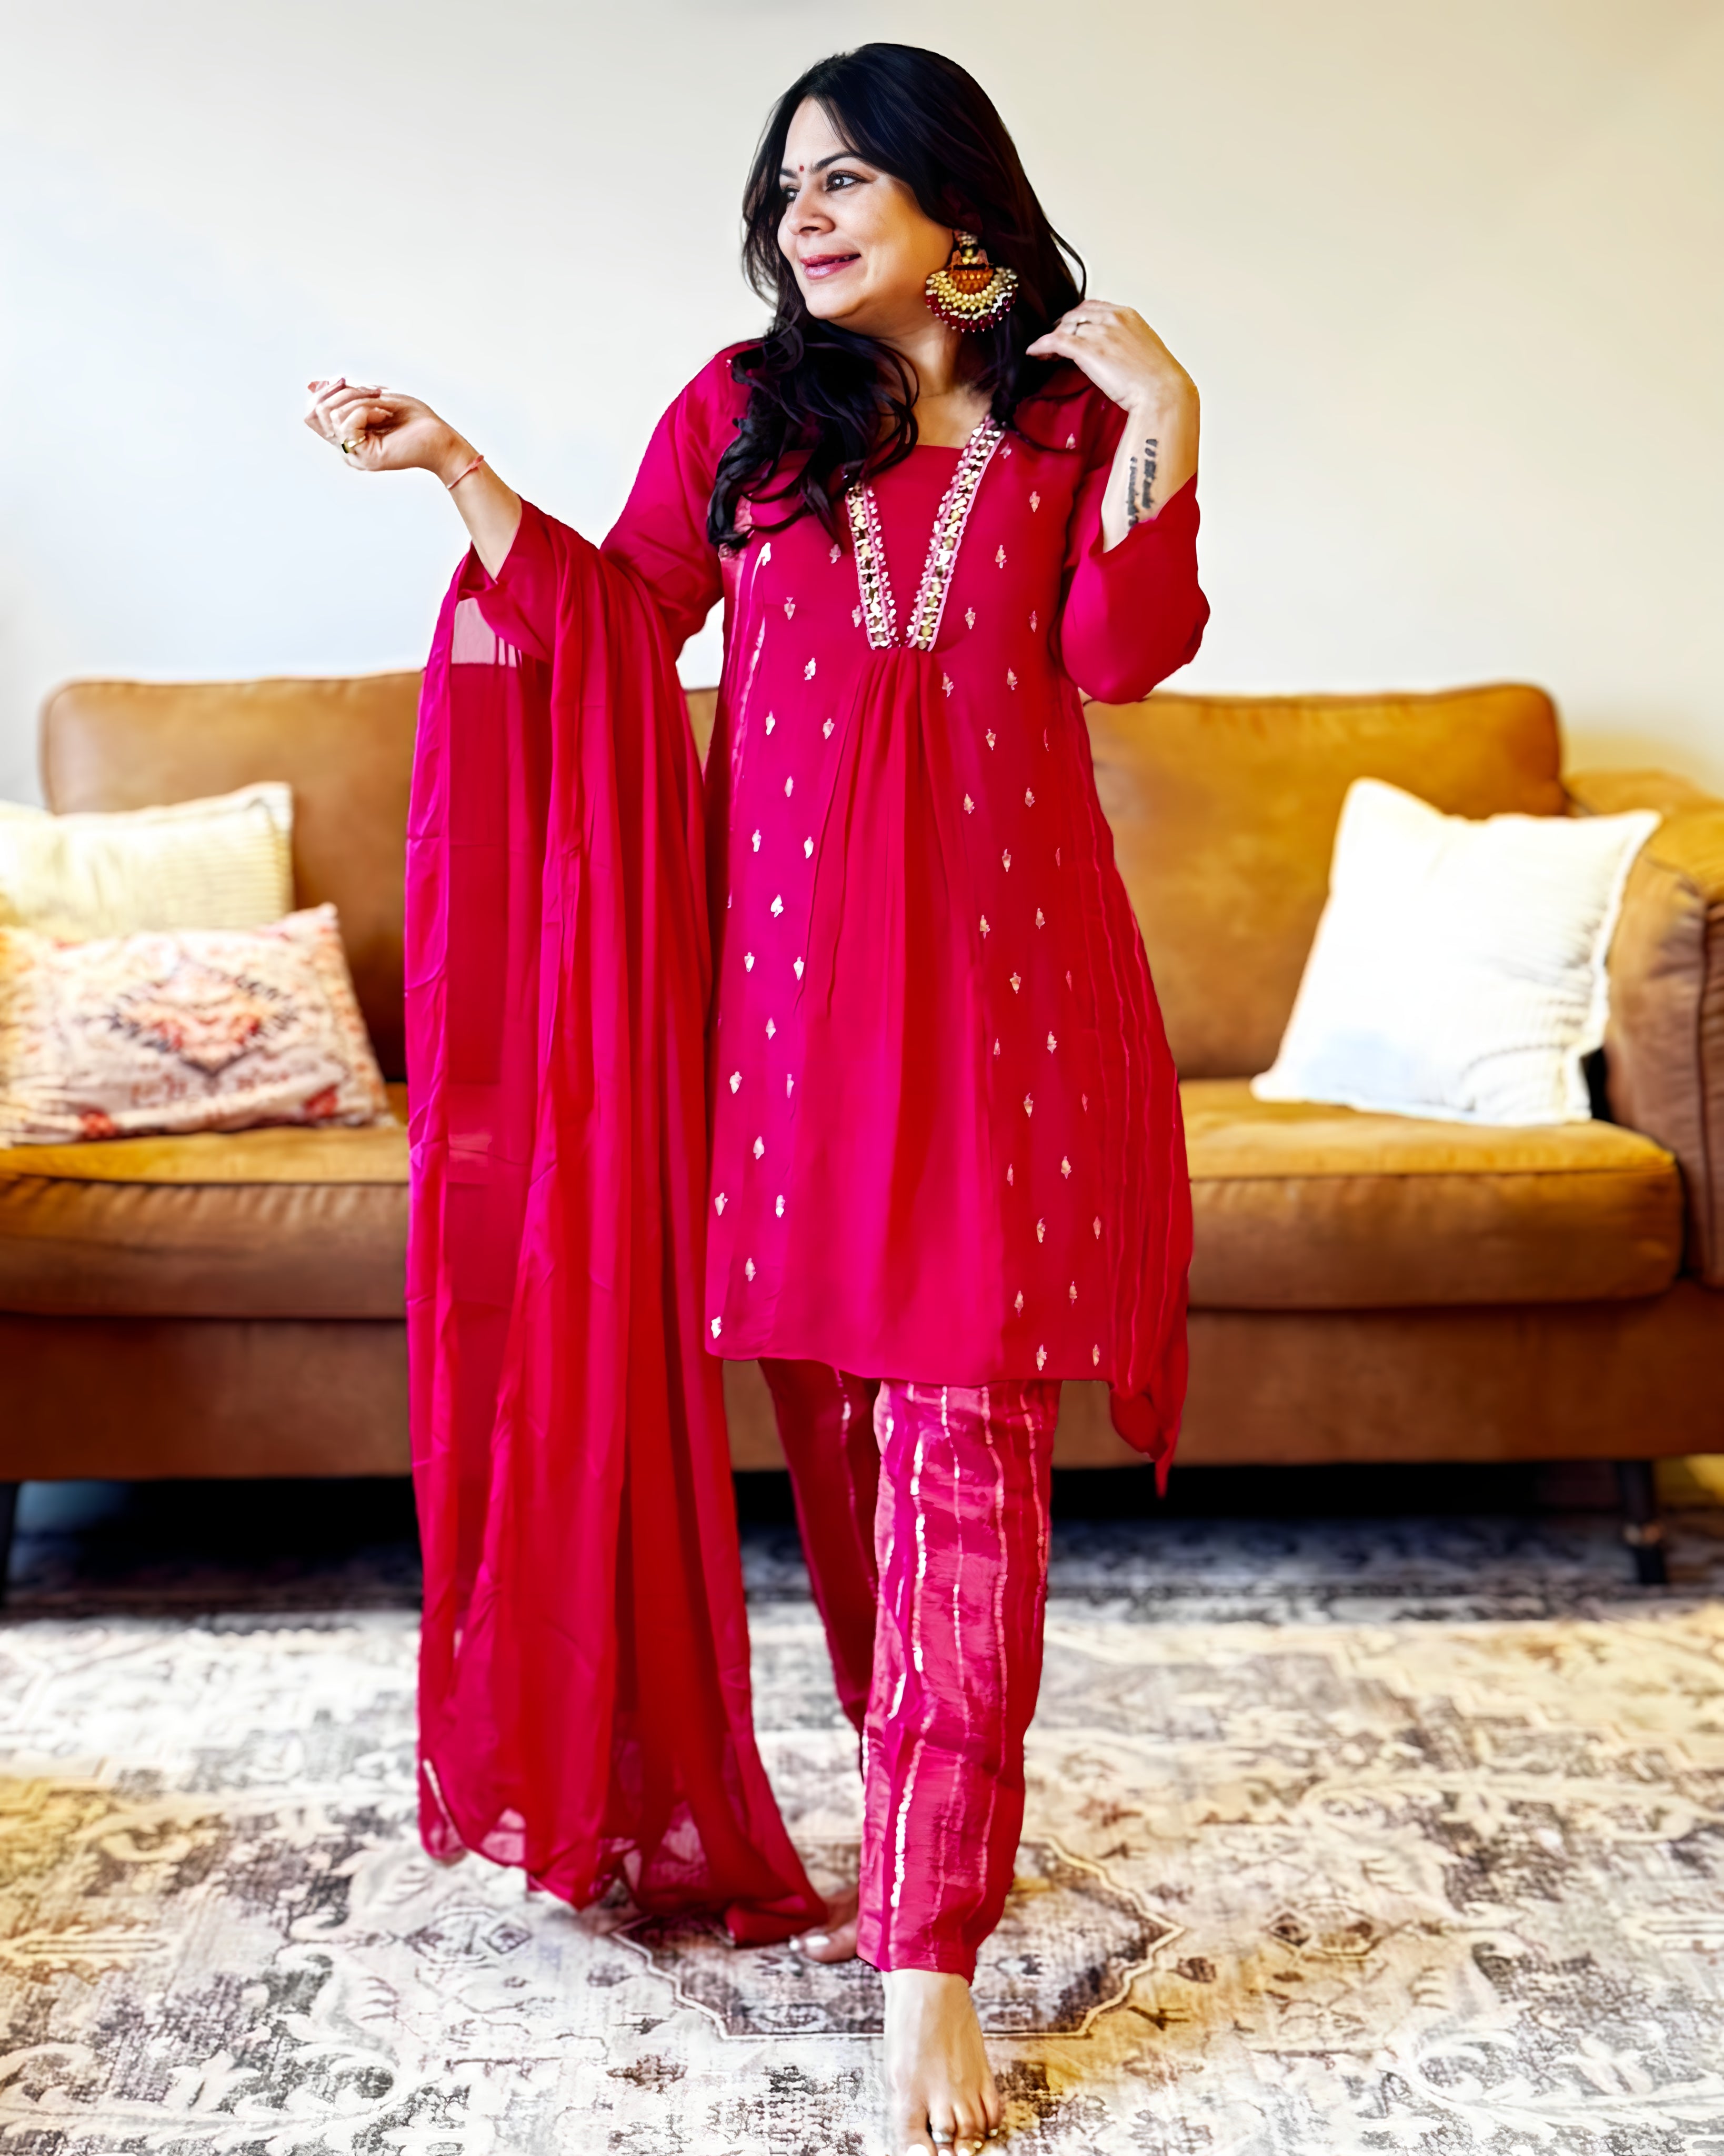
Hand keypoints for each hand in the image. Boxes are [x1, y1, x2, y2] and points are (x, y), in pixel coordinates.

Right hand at [303, 378, 470, 481]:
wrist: (439, 437)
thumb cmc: (412, 418)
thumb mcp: (372, 396)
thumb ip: (343, 393)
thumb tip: (312, 386)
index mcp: (346, 434)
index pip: (312, 413)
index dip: (325, 391)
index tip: (348, 380)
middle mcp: (346, 447)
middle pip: (317, 412)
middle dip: (344, 392)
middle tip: (374, 391)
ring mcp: (354, 455)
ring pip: (332, 415)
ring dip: (360, 400)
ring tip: (384, 406)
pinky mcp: (364, 458)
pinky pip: (347, 424)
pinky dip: (366, 410)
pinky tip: (385, 415)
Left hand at [1026, 301, 1194, 421]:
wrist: (1162, 392)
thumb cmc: (1157, 378)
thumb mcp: (1143, 350)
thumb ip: (1125, 344)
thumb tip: (1116, 354)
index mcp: (1127, 315)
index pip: (1093, 308)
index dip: (1077, 319)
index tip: (1070, 329)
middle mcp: (1111, 318)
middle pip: (1075, 315)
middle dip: (1062, 327)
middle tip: (1055, 343)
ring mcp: (1099, 333)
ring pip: (1064, 327)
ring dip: (1052, 339)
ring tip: (1045, 352)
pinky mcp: (1088, 350)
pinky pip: (1056, 342)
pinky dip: (1041, 345)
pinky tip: (1034, 352)